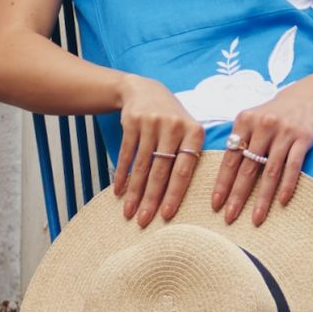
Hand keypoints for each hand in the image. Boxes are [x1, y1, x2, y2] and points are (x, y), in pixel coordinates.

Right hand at [112, 77, 204, 224]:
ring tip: (129, 212)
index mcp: (194, 133)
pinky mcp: (132, 122)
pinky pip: (126, 154)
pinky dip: (121, 174)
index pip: (184, 170)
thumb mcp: (187, 130)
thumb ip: (189, 157)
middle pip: (161, 170)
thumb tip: (189, 197)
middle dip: (152, 199)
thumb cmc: (172, 119)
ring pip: (142, 165)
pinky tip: (118, 191)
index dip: (174, 194)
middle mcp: (174, 127)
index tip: (166, 216)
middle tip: (144, 222)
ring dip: (134, 192)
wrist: (145, 89)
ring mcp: (152, 123)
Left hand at [214, 86, 312, 225]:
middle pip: (247, 167)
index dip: (222, 183)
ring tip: (256, 218)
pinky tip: (282, 202)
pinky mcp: (303, 138)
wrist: (305, 98)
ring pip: (270, 171)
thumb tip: (221, 178)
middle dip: (238, 195)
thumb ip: (237, 142)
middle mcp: (262, 125)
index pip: (230, 158)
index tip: (216, 204)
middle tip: (230, 217)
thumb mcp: (250, 120)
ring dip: (262, 198)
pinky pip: (293, 166)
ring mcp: (284, 132)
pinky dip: (287, 185)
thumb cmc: (271, 115)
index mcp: (244, 121)